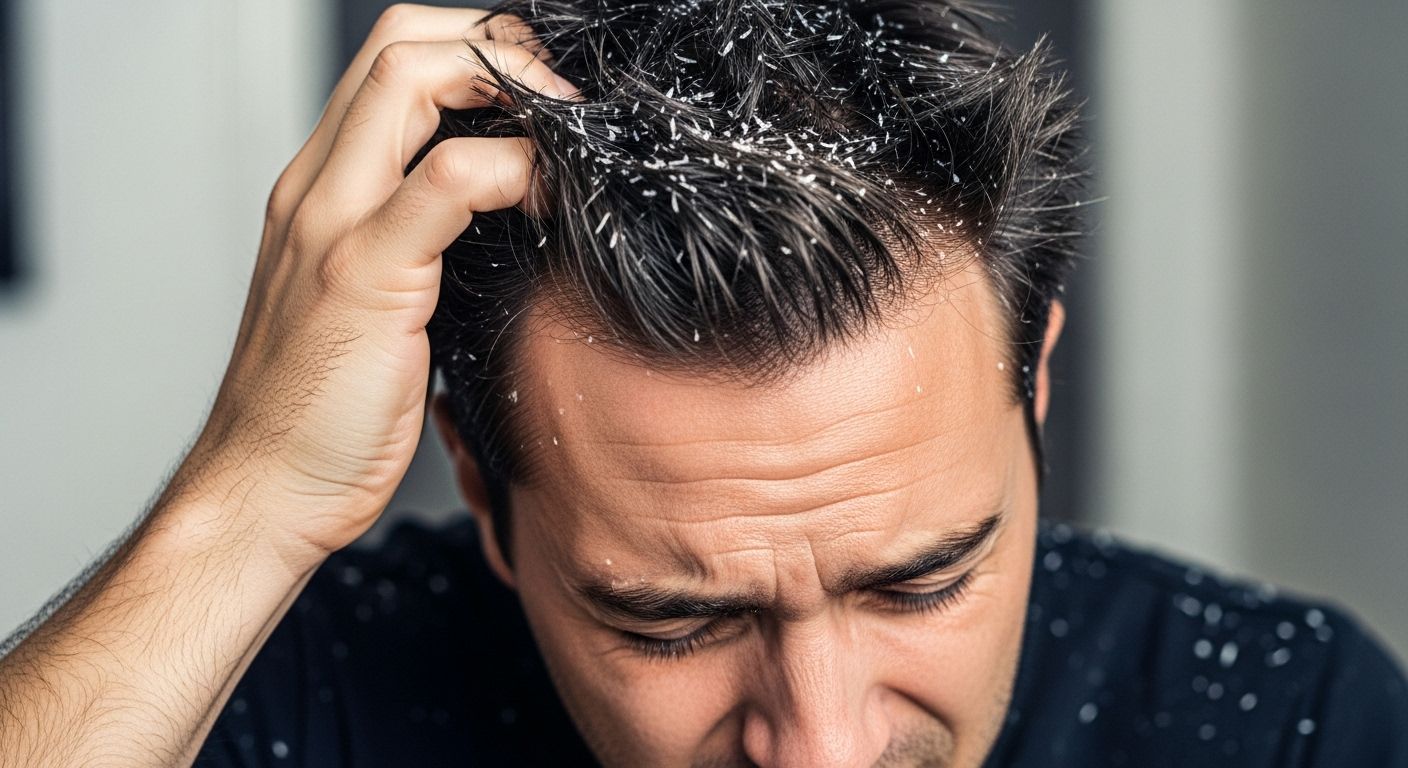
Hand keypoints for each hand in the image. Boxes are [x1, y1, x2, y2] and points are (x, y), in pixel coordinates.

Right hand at [169, 4, 577, 561]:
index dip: (474, 50)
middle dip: (495, 42)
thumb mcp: (369, 304)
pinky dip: (515, 168)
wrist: (264, 490)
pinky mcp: (364, 275)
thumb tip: (500, 224)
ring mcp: (333, 224)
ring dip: (509, 84)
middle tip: (560, 94)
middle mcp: (316, 189)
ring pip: (412, 79)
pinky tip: (550, 201)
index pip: (389, 60)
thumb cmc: (321, 411)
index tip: (539, 94)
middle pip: (400, 42)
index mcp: (319, 190)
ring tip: (564, 131)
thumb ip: (414, 248)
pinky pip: (448, 179)